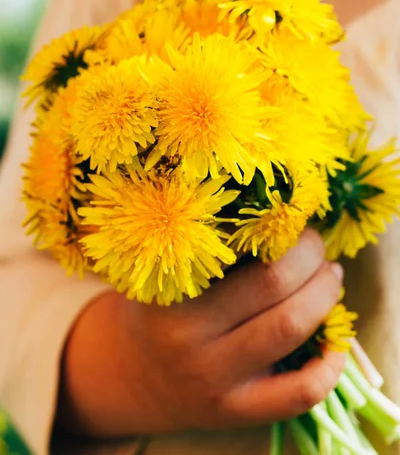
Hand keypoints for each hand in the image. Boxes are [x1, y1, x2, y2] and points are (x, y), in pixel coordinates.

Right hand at [58, 229, 344, 437]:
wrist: (134, 375)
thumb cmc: (158, 312)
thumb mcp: (164, 274)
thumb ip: (205, 248)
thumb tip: (274, 213)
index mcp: (171, 294)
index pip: (242, 251)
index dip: (282, 232)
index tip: (293, 218)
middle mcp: (190, 338)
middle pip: (273, 286)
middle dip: (310, 256)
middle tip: (316, 245)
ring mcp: (215, 380)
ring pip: (290, 329)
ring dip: (324, 296)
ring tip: (329, 277)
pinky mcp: (236, 412)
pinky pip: (298, 393)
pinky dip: (329, 365)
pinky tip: (335, 343)